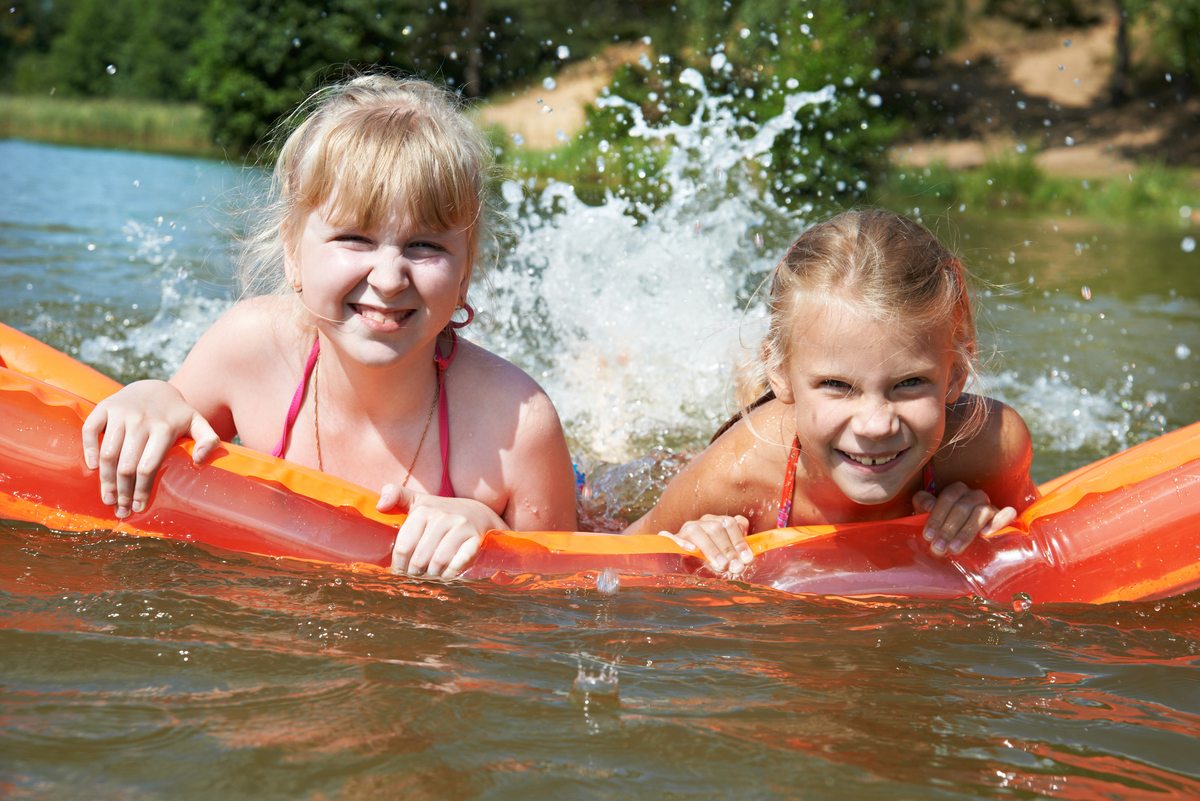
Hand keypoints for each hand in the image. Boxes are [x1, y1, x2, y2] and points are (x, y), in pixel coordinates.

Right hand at [81, 380, 219, 518]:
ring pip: (108, 453)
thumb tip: (200, 461)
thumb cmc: (176, 414)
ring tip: (108, 499)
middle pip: (127, 465)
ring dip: (106, 480)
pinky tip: (93, 468)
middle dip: (123, 492)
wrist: (154, 387)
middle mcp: (141, 420)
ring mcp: (121, 412)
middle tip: (121, 510)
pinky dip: (89, 450)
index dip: (142, 490)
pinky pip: (90, 430)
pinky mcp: (105, 407)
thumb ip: (208, 440)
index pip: (149, 467)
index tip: (139, 507)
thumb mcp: (198, 424)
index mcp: (164, 428)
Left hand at [378, 484, 505, 577]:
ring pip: (438, 563)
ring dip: (432, 574)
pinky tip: (446, 573)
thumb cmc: (441, 513)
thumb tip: (379, 506)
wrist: (479, 514)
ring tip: (430, 574)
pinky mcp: (476, 539)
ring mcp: (461, 527)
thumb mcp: (419, 501)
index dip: (399, 565)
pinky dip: (450, 573)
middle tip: (416, 575)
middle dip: (415, 573)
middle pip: (419, 559)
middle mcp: (442, 517)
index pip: (403, 547)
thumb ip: (396, 496)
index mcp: (423, 509)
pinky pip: (459, 563)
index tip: (400, 570)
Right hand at [658, 514, 751, 573]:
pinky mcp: (670, 538)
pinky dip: (680, 542)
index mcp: (717, 522)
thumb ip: (737, 549)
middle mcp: (702, 522)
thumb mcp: (726, 554)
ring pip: (697, 531)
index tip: (747, 558)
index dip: (740, 541)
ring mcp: (686, 529)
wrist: (683, 561)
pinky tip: (691, 551)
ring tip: (721, 565)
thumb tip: (747, 555)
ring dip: (711, 549)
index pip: (730, 523)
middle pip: (716, 528)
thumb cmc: (710, 559)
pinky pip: (672, 536)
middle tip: (736, 567)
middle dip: (728, 549)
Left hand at [914, 482, 1017, 556]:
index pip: (947, 498)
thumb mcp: (928, 511)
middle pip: (962, 507)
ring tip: (954, 549)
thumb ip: (923, 503)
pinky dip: (998, 521)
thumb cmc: (943, 520)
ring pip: (981, 513)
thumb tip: (928, 507)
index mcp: (956, 490)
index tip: (928, 536)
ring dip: (966, 532)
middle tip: (938, 547)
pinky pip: (1007, 514)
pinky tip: (986, 534)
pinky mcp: (1003, 516)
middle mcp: (974, 494)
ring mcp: (990, 504)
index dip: (936, 517)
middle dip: (948, 529)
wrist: (961, 531)